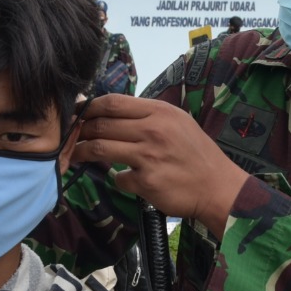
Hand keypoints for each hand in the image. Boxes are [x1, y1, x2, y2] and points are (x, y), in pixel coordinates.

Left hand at [72, 94, 248, 237]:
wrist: (219, 187)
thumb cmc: (197, 154)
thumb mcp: (177, 123)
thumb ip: (147, 117)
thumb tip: (112, 114)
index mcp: (160, 112)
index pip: (112, 102)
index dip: (89, 107)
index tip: (77, 114)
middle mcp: (153, 130)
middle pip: (101, 124)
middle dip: (80, 130)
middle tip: (70, 137)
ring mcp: (148, 156)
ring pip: (101, 149)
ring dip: (83, 152)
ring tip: (76, 155)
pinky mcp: (146, 182)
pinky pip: (119, 177)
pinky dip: (118, 179)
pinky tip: (126, 179)